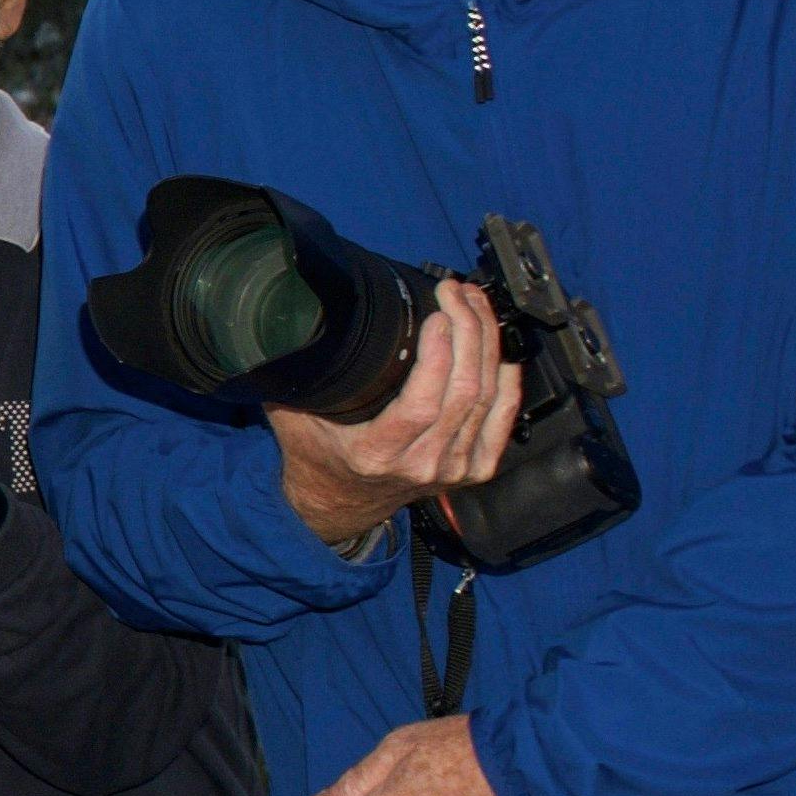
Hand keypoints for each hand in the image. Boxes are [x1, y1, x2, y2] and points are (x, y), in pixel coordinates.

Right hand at [269, 282, 519, 554]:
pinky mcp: (475, 468)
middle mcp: (421, 464)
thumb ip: (293, 374)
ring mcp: (453, 468)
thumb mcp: (292, 414)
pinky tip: (500, 347)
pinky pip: (503, 417)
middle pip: (464, 392)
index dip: (439, 356)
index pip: (422, 404)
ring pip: (488, 398)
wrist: (339, 502)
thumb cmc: (317, 454)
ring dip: (487, 343)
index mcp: (376, 453)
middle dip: (468, 331)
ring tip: (475, 305)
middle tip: (456, 293)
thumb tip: (287, 324)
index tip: (436, 314)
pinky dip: (508, 378)